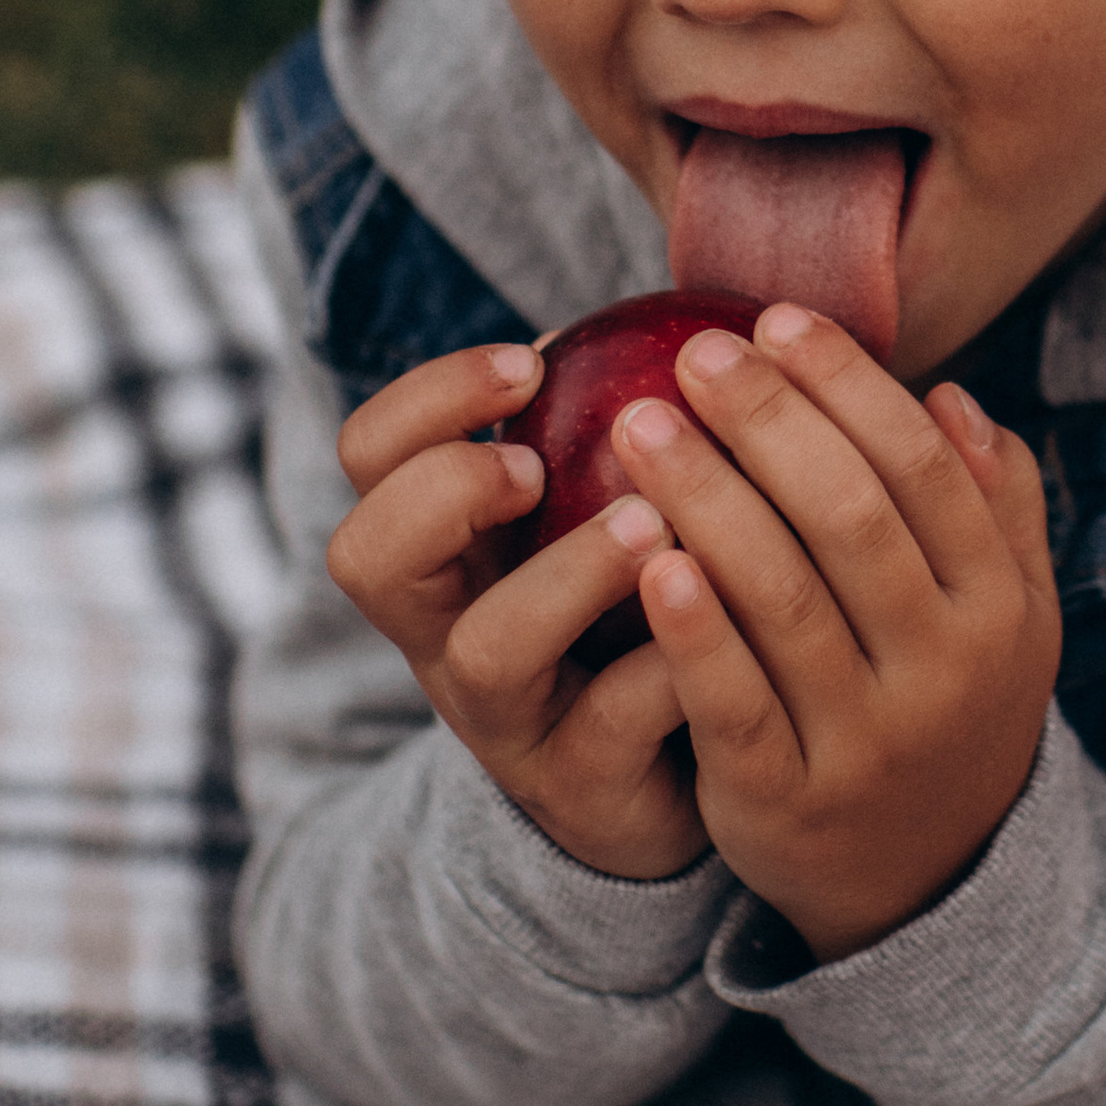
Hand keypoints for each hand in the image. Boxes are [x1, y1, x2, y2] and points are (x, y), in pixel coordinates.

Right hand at [327, 342, 709, 882]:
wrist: (679, 787)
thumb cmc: (639, 614)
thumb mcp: (598, 512)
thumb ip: (610, 424)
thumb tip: (660, 318)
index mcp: (446, 551)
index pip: (370, 457)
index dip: (426, 400)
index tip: (529, 361)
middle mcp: (449, 634)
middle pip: (369, 556)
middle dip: (446, 488)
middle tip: (535, 461)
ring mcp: (510, 720)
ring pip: (487, 651)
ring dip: (567, 574)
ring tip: (648, 523)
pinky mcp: (584, 788)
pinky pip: (613, 725)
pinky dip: (669, 661)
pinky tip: (736, 618)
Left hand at [613, 305, 1059, 960]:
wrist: (927, 882)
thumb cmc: (947, 703)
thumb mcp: (1006, 615)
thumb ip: (995, 507)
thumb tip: (951, 396)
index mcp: (998, 605)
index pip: (923, 467)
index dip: (847, 385)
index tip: (774, 320)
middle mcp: (943, 670)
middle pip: (850, 519)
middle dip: (767, 423)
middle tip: (692, 353)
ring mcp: (866, 741)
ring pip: (783, 600)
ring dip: (708, 499)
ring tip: (638, 426)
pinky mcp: (784, 800)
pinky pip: (732, 701)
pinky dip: (693, 627)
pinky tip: (646, 555)